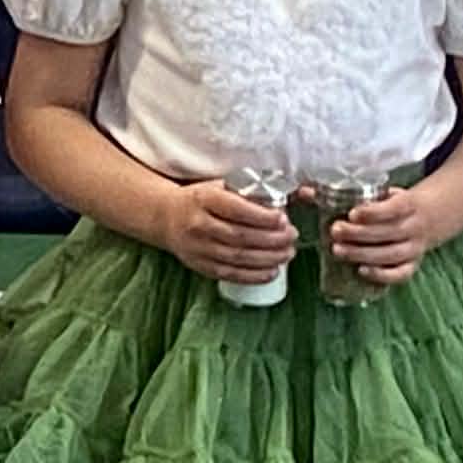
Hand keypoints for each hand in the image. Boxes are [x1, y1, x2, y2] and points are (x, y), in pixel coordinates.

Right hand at [158, 180, 296, 282]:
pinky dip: (254, 275)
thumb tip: (299, 194)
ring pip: (238, 257)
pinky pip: (230, 274)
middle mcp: (198, 224)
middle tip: (291, 236)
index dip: (262, 217)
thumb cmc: (199, 199)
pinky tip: (272, 272)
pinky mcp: (199, 264)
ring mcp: (197, 247)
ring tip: (287, 253)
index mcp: (203, 199)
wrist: (164, 216)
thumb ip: (252, 191)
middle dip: (272, 239)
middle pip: (241, 236)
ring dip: (268, 258)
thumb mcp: (219, 186)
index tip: (283, 218)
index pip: (236, 209)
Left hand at [326, 186, 430, 287]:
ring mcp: (415, 248)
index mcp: (408, 205)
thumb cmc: (391, 203)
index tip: (352, 214)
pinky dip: (384, 275)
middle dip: (360, 234)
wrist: (429, 216)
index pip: (394, 208)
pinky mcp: (412, 264)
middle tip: (334, 231)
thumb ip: (342, 192)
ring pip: (393, 254)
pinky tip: (362, 271)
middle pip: (389, 233)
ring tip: (337, 250)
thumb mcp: (377, 192)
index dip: (374, 212)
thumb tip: (304, 191)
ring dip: (365, 254)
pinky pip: (401, 274)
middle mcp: (414, 227)